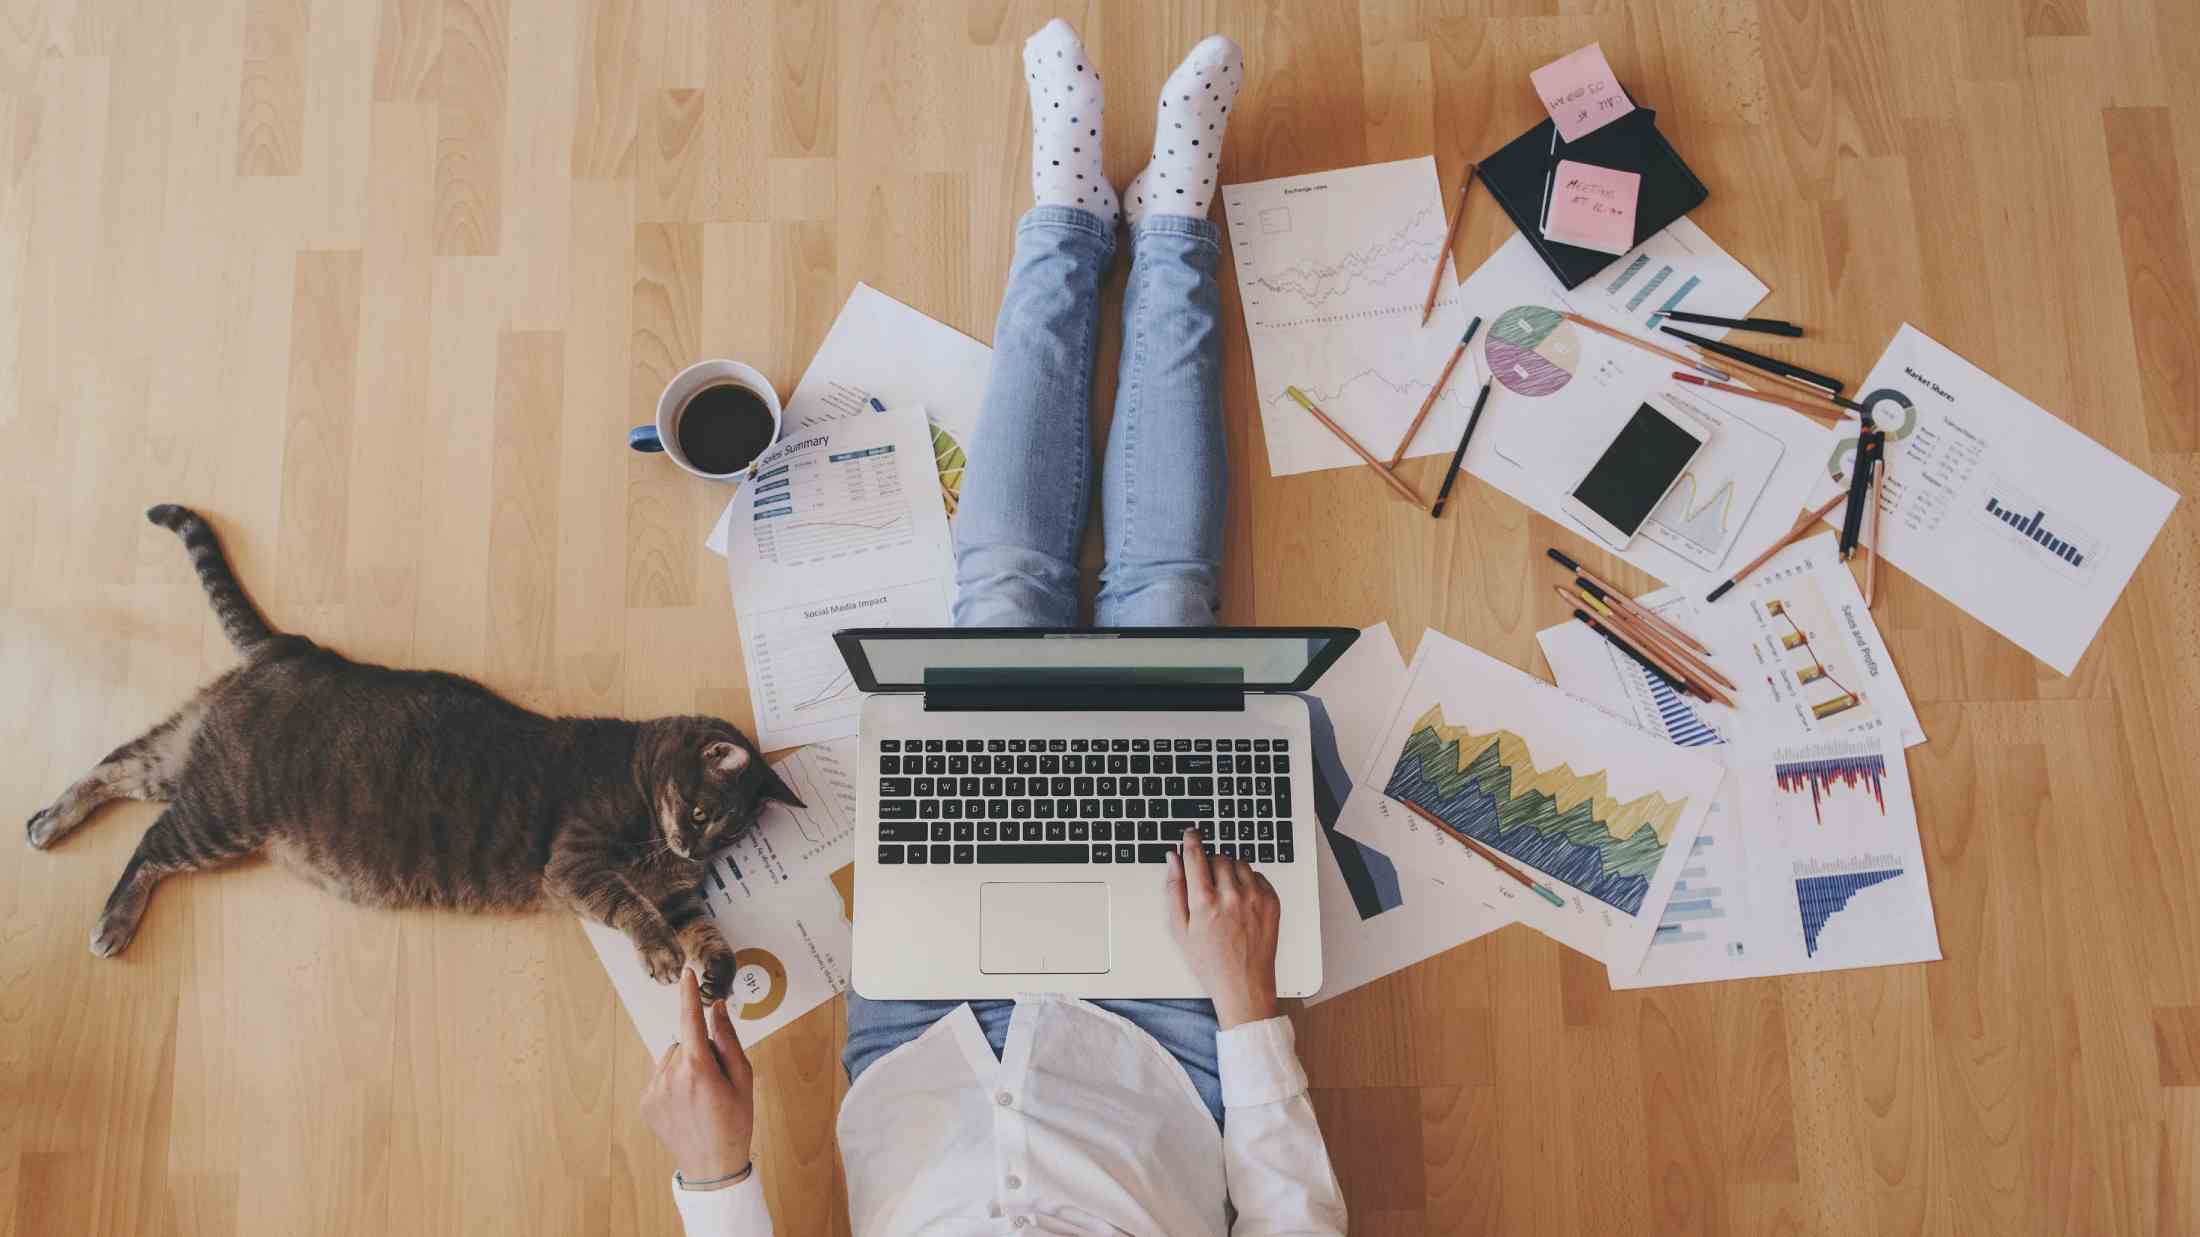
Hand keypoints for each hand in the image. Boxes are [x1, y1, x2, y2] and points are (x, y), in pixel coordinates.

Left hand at [640, 968, 756, 1188]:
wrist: (711, 1166)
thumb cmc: (735, 1121)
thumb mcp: (743, 1079)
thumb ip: (728, 1040)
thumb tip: (716, 1010)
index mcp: (697, 1068)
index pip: (691, 1021)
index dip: (688, 994)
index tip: (686, 973)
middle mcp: (670, 1076)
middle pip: (684, 1043)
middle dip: (699, 1051)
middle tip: (715, 1081)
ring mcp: (654, 1090)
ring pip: (671, 1059)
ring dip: (684, 1067)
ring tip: (700, 1096)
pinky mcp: (645, 1102)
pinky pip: (660, 1076)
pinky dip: (672, 1082)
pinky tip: (686, 1104)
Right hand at [1163, 827, 1281, 1028]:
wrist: (1244, 984)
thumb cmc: (1210, 962)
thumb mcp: (1180, 929)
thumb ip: (1174, 890)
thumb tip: (1172, 860)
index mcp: (1204, 901)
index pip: (1196, 855)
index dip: (1191, 839)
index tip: (1190, 833)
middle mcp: (1231, 896)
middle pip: (1219, 857)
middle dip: (1210, 863)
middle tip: (1207, 882)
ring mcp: (1255, 898)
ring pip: (1239, 863)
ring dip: (1229, 870)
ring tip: (1224, 894)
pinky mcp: (1272, 902)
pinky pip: (1257, 876)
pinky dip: (1248, 881)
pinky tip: (1241, 901)